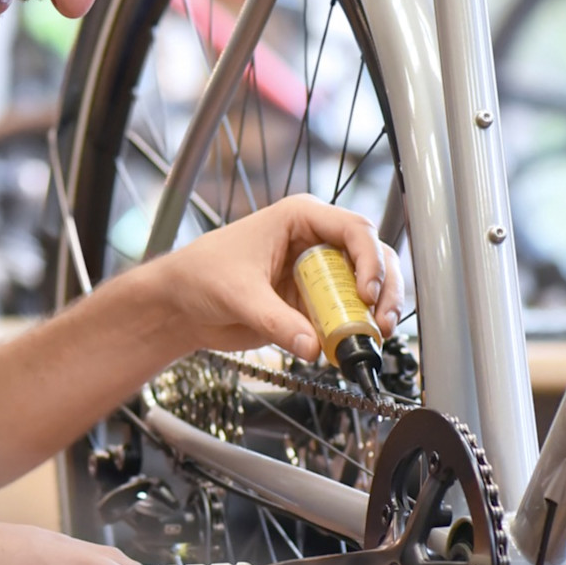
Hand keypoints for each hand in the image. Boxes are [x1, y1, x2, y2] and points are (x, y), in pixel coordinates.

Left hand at [141, 194, 404, 361]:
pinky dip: (357, 328)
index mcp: (300, 218)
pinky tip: (355, 346)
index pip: (354, 229)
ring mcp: (317, 272)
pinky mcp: (313, 302)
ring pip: (368, 284)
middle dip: (385, 288)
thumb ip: (276, 321)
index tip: (366, 292)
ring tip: (377, 334)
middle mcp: (316, 241)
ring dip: (378, 309)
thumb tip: (312, 345)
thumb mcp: (238, 295)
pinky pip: (346, 313)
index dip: (369, 259)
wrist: (180, 305)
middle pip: (372, 256)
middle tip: (381, 320)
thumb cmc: (200, 277)